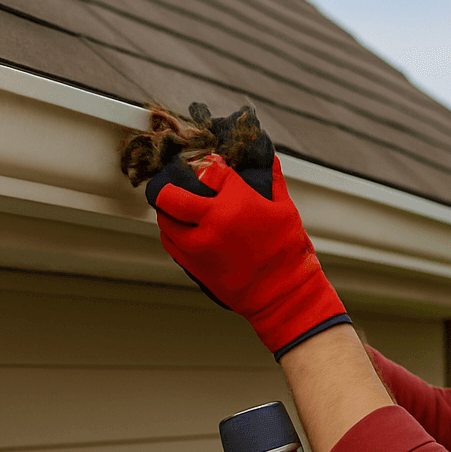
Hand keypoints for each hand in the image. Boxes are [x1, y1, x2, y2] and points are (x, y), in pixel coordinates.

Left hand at [148, 150, 348, 358]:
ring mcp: (198, 245)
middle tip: (172, 184)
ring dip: (168, 211)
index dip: (207, 165)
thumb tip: (269, 158)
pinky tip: (182, 229)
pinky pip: (170, 242)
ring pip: (164, 220)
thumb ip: (273, 180)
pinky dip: (172, 233)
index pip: (208, 170)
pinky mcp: (193, 265)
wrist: (281, 293)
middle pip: (170, 195)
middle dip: (168, 186)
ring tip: (176, 208)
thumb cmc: (286, 251)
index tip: (210, 166)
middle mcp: (211, 222)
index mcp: (236, 203)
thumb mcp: (285, 209)